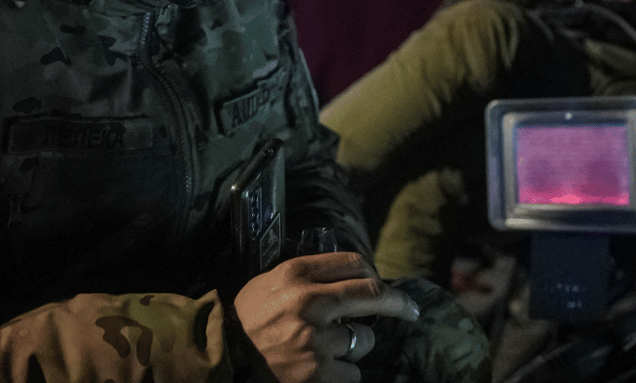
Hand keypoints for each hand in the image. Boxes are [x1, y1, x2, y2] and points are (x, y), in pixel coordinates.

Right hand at [233, 251, 418, 382]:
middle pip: (372, 295)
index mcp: (296, 275)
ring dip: (354, 347)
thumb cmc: (249, 317)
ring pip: (363, 341)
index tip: (384, 284)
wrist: (224, 357)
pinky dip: (342, 374)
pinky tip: (321, 371)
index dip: (374, 274)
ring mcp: (314, 340)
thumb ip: (309, 276)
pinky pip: (352, 373)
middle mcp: (309, 302)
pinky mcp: (317, 373)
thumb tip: (355, 277)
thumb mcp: (271, 283)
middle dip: (399, 303)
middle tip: (411, 311)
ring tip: (328, 351)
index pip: (353, 264)